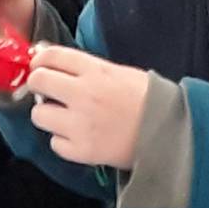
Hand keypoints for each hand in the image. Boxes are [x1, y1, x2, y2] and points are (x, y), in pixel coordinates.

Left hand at [26, 46, 150, 168]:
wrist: (170, 134)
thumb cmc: (149, 101)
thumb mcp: (120, 73)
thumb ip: (88, 69)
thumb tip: (55, 64)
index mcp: (96, 72)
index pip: (52, 56)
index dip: (40, 59)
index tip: (39, 65)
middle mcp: (83, 95)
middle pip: (38, 81)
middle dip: (38, 84)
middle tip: (46, 90)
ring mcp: (80, 125)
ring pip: (38, 115)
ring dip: (48, 114)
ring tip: (64, 117)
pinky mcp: (81, 151)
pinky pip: (54, 143)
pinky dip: (63, 141)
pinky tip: (78, 137)